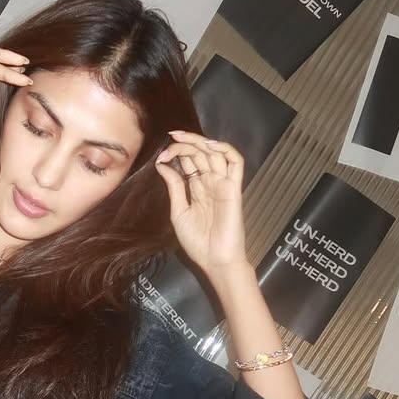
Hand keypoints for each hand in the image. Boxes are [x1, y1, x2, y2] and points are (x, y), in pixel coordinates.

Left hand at [154, 131, 247, 273]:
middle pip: (200, 153)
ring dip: (199, 142)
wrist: (214, 260)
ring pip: (215, 153)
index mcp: (198, 188)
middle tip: (170, 140)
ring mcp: (223, 184)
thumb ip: (174, 187)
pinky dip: (225, 149)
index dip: (176, 153)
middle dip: (184, 144)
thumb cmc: (198, 241)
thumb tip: (163, 165)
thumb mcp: (178, 211)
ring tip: (182, 139)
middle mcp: (211, 182)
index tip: (161, 155)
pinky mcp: (234, 188)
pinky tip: (209, 145)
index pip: (189, 161)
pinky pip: (236, 163)